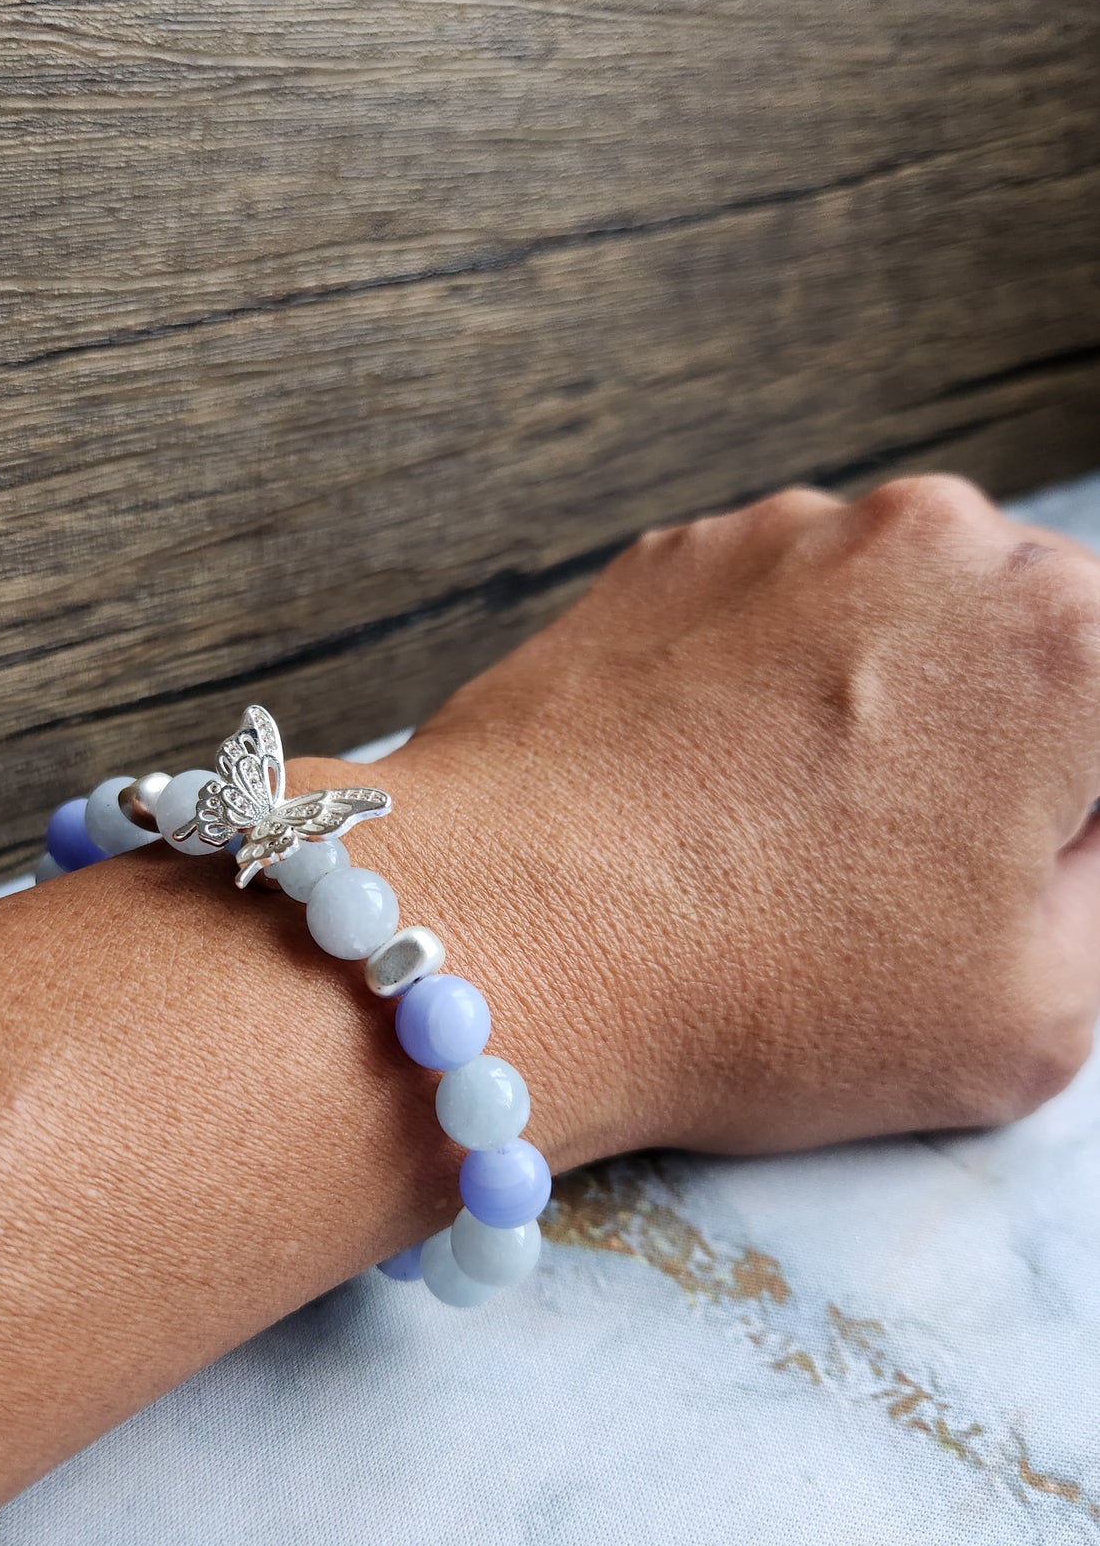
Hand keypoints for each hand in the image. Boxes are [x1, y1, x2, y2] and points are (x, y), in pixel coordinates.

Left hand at [335, 477, 1099, 1163]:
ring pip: (901, 618)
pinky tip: (714, 792)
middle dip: (1009, 743)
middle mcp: (938, 542)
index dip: (1078, 811)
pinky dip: (773, 686)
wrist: (503, 936)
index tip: (1025, 859)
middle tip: (922, 866)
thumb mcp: (1037, 1011)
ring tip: (798, 838)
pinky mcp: (672, 555)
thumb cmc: (765, 994)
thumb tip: (1085, 827)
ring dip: (890, 706)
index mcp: (1069, 643)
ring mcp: (790, 535)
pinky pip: (776, 615)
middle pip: (1033, 642)